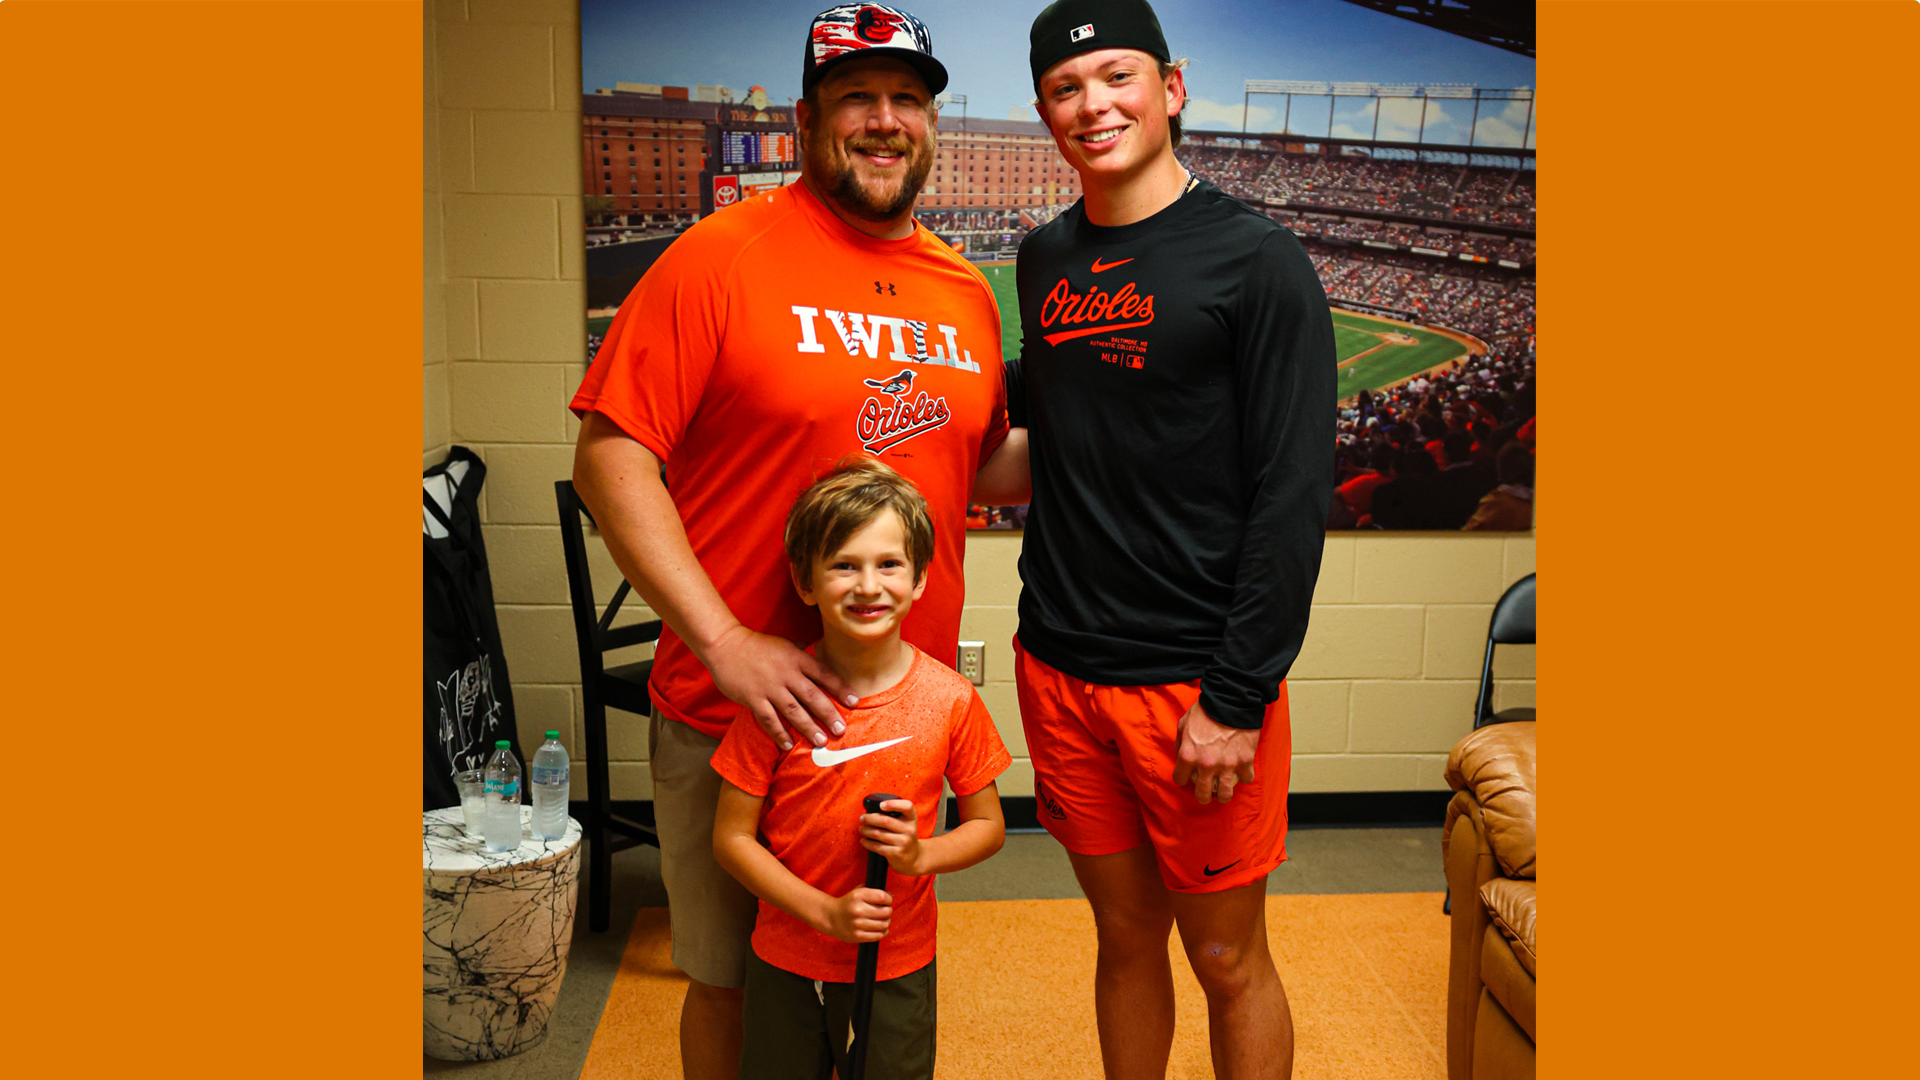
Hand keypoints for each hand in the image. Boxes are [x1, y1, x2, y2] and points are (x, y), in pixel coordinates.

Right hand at [700, 625, 855, 750]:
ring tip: (821, 741)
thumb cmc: (758, 646)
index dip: (840, 688)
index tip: (854, 702)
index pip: (823, 674)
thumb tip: (822, 664)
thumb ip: (803, 657)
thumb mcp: (785, 645)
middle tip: (841, 730)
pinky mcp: (752, 699)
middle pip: (812, 696)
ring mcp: (768, 687)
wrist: (725, 644)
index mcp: (796, 658)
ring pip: (792, 711)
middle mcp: (785, 673)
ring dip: (808, 727)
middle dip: (828, 714)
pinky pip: (768, 719)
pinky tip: (788, 745)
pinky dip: (778, 733)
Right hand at [818, 887, 892, 943]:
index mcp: (858, 896)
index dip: (889, 899)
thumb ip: (874, 890)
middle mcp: (857, 910)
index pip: (883, 897)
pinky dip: (883, 932)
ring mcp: (857, 924)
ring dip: (886, 922)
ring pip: (884, 924)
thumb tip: (891, 895)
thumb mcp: (858, 891)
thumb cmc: (848, 903)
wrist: (831, 917)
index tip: (887, 901)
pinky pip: (878, 936)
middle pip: (886, 912)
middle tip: (885, 911)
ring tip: (882, 919)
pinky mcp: (857, 936)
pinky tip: (879, 928)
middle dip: (888, 911)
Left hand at [859, 798, 922, 874]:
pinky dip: (867, 843)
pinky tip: (863, 840)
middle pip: (886, 821)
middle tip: (862, 818)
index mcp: (911, 818)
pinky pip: (877, 846)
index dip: (893, 804)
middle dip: (870, 818)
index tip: (881, 805)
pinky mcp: (896, 853)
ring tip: (862, 829)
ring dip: (866, 830)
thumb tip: (871, 812)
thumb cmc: (904, 836)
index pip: (907, 806)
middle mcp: (909, 830)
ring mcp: (903, 842)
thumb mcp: (905, 824)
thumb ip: (894, 816)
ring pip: (878, 834)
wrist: (913, 858)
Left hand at [1171, 701, 1259, 804]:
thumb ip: (1181, 742)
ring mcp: (1227, 765)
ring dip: (1223, 795)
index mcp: (1188, 755)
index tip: (1188, 777)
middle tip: (1206, 793)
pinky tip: (1242, 772)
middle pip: (1202, 793)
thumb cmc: (1206, 710)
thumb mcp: (1184, 723)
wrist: (1231, 700)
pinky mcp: (1245, 762)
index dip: (1183, 778)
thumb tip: (1181, 754)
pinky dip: (1245, 776)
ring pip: (1224, 794)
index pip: (1180, 778)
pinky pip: (1246, 779)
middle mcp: (1206, 765)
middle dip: (1203, 795)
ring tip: (1223, 793)